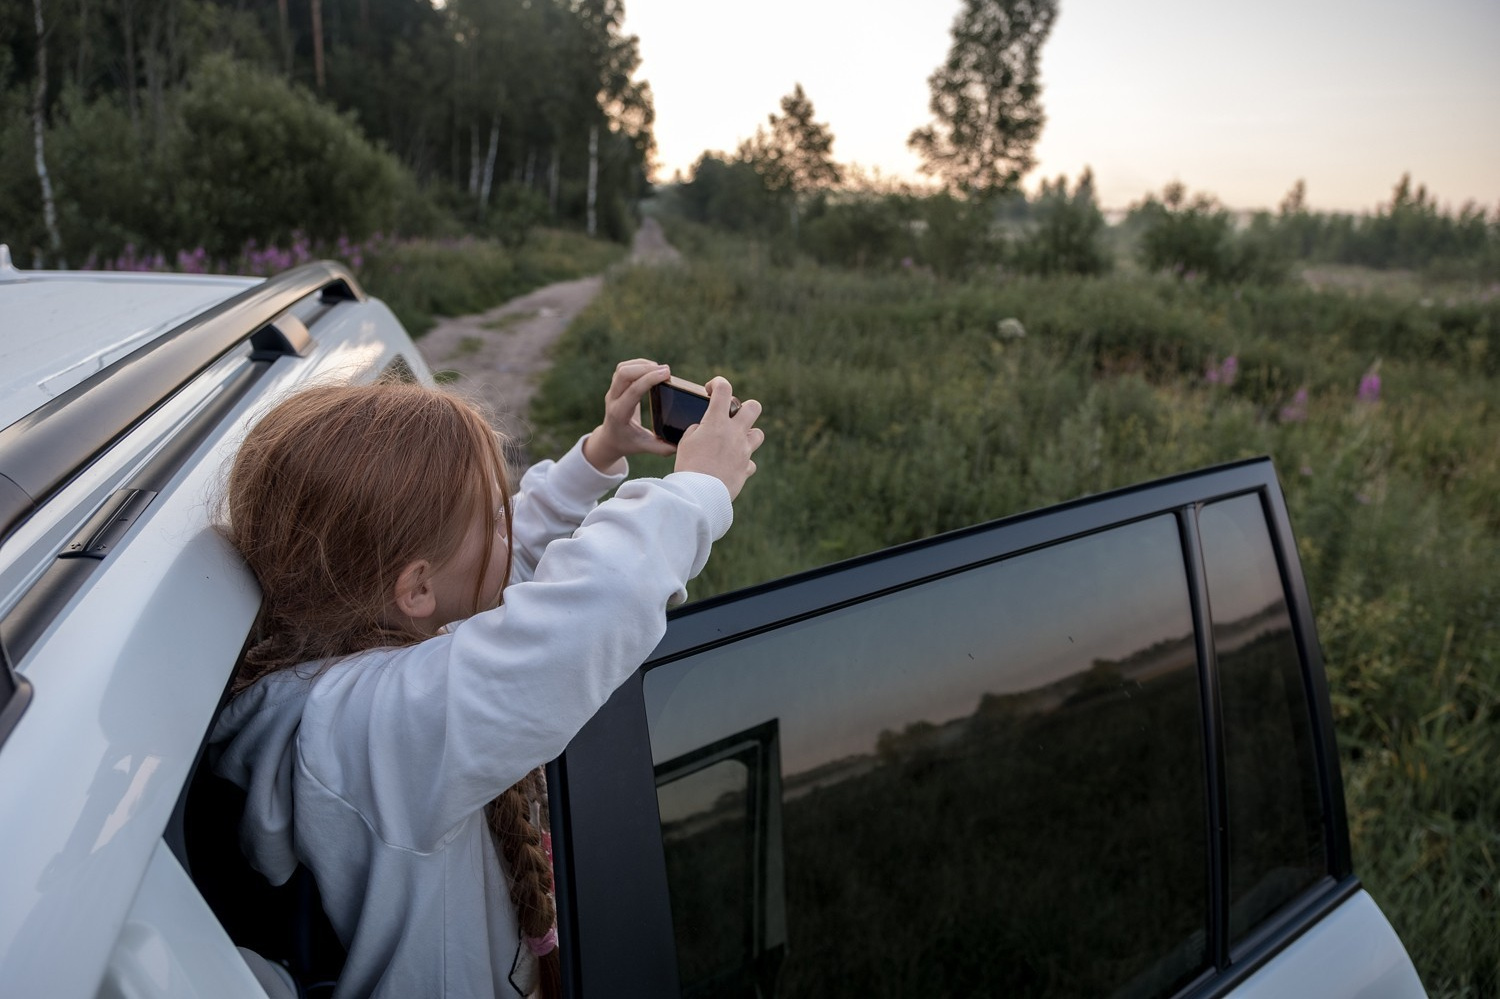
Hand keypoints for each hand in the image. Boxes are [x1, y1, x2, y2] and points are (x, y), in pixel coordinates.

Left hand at [582, 359, 677, 471]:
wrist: (610, 439)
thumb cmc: (628, 443)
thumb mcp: (645, 447)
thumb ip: (662, 447)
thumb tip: (681, 444)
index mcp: (619, 414)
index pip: (633, 391)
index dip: (650, 379)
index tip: (667, 374)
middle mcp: (613, 400)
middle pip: (623, 374)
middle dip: (646, 368)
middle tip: (667, 371)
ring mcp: (612, 391)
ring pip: (622, 368)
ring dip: (642, 365)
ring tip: (660, 370)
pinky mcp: (615, 385)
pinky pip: (623, 368)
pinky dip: (638, 364)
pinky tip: (651, 369)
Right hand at [674, 377, 763, 500]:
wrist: (699, 494)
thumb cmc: (688, 466)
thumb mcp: (685, 443)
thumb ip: (696, 430)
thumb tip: (703, 429)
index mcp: (716, 422)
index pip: (724, 389)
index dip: (718, 383)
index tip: (711, 390)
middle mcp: (735, 433)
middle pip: (754, 407)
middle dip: (745, 408)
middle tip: (732, 417)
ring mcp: (744, 451)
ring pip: (759, 434)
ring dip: (748, 435)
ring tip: (734, 442)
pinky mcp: (746, 468)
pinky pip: (750, 462)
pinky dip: (743, 463)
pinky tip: (731, 467)